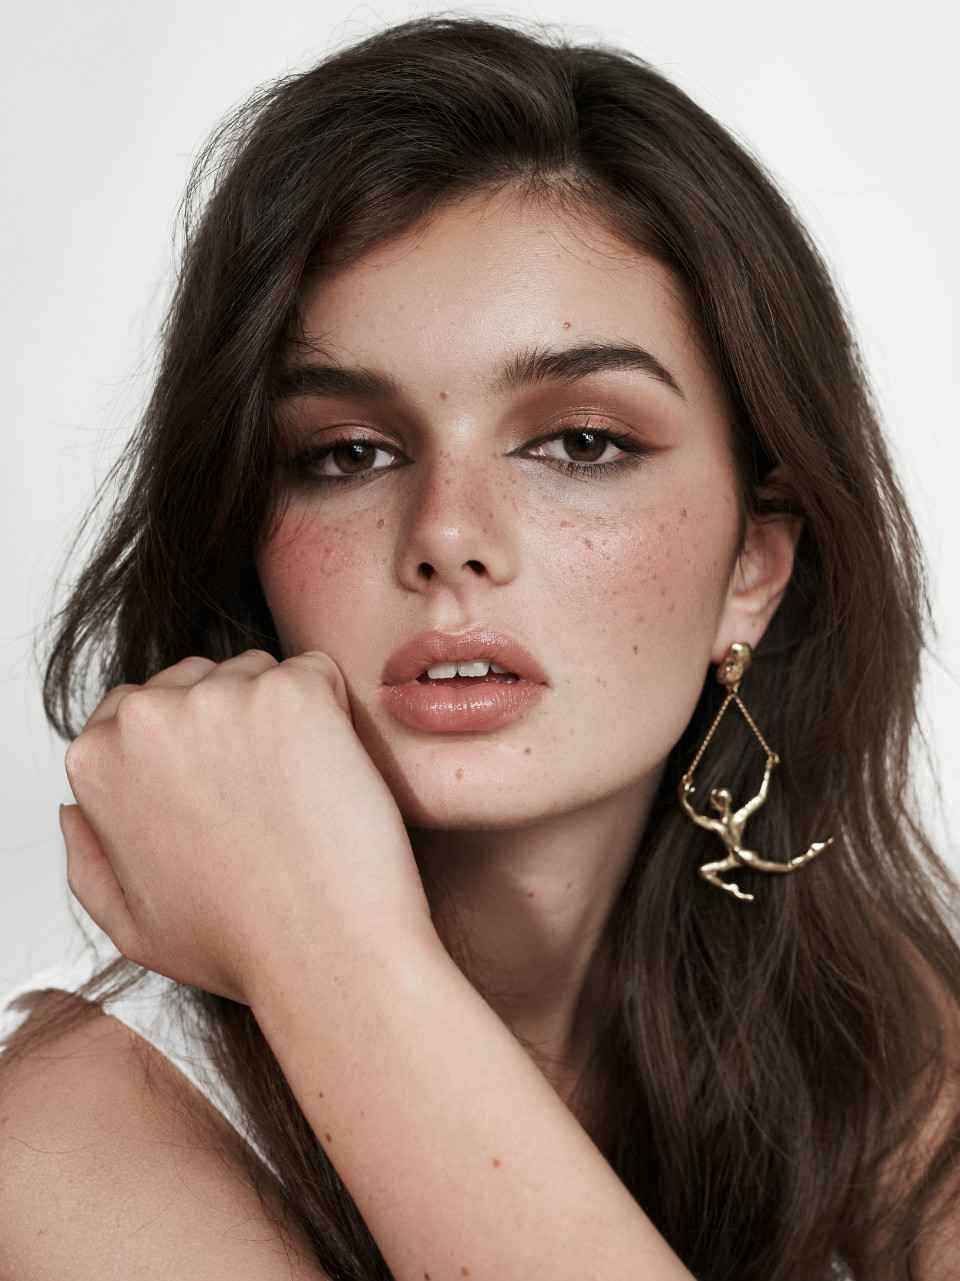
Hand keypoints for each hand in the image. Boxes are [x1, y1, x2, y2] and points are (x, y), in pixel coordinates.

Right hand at [62, 650, 429, 1003]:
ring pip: (255, 673)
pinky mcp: (293, 690)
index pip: (135, 711)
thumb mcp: (131, 924)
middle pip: (194, 681)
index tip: (221, 791)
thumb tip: (73, 810)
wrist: (326, 950)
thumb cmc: (240, 944)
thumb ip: (89, 861)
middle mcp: (146, 716)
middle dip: (230, 723)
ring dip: (279, 714)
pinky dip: (332, 711)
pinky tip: (332, 774)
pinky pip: (315, 673)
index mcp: (97, 761)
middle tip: (266, 798)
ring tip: (298, 793)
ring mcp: (220, 696)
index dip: (186, 749)